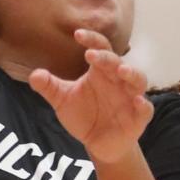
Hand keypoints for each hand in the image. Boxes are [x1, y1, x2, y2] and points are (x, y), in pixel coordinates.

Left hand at [30, 29, 152, 164]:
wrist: (99, 144)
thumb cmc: (84, 116)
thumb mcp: (63, 101)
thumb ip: (49, 87)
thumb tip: (34, 74)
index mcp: (101, 72)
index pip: (100, 48)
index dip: (92, 39)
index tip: (77, 34)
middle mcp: (118, 81)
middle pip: (118, 62)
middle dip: (107, 58)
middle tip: (92, 55)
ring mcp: (130, 98)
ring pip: (138, 80)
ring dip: (132, 74)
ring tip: (121, 70)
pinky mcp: (138, 118)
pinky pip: (145, 109)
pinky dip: (143, 104)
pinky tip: (137, 101)